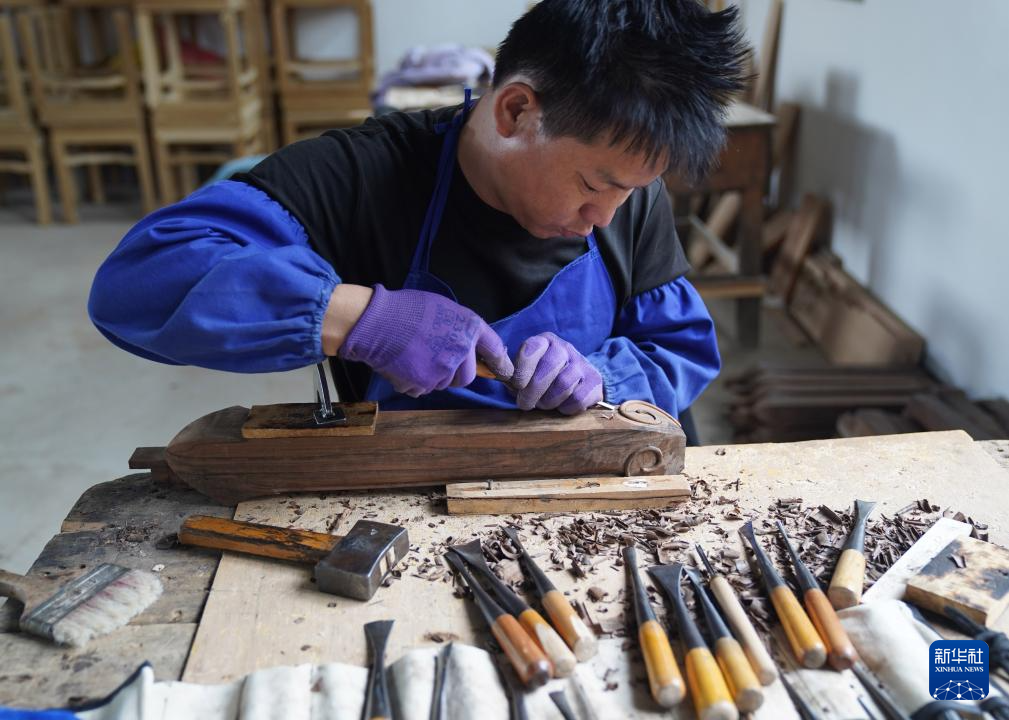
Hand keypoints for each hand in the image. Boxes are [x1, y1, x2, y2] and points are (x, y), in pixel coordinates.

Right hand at [338, 284, 512, 396]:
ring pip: (444, 384)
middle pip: (467, 376)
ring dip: (433, 376)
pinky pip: (423, 389)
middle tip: (437, 359)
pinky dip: (414, 382)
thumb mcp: (443, 308)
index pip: (495, 350)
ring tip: (415, 355)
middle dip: (456, 373)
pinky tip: (403, 363)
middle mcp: (461, 351)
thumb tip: (469, 346)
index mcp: (469, 328)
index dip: (500, 363)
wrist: (376, 321)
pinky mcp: (423, 384)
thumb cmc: (406, 309)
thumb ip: (461, 328)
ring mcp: (442, 371)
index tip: (505, 372)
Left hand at [511, 332, 602, 414]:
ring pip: (564, 384)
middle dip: (533, 390)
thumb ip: (514, 377)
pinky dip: (566, 408)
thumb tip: (504, 381)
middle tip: (525, 404)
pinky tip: (562, 406)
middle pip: (550, 366)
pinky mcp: (595, 381)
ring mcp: (582, 363)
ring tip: (544, 404)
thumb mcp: (526, 373)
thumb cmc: (542, 379)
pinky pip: (578, 398)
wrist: (576, 382)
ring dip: (549, 401)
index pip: (532, 348)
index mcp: (544, 342)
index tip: (517, 386)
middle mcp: (564, 348)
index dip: (523, 369)